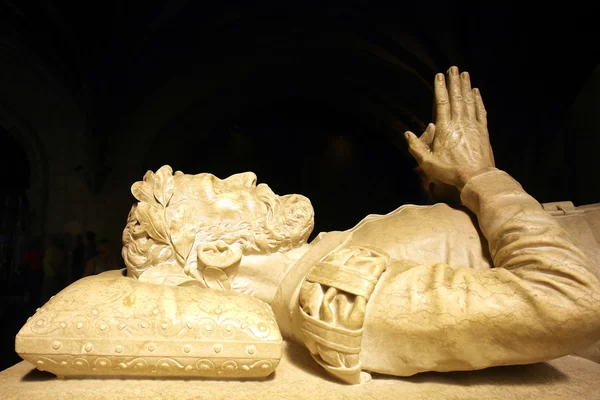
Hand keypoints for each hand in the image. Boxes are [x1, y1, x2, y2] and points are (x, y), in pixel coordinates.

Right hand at [405, 66, 494, 189]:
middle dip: (454, 82)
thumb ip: (416, 147)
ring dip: (466, 86)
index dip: (440, 88)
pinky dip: (478, 100)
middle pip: (456, 97)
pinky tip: (476, 92)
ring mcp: (473, 125)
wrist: (477, 177)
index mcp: (445, 128)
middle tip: (454, 68)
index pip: (441, 102)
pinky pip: (480, 111)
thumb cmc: (451, 171)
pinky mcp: (483, 131)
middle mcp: (459, 123)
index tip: (439, 75)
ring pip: (469, 101)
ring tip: (464, 74)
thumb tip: (407, 134)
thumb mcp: (428, 163)